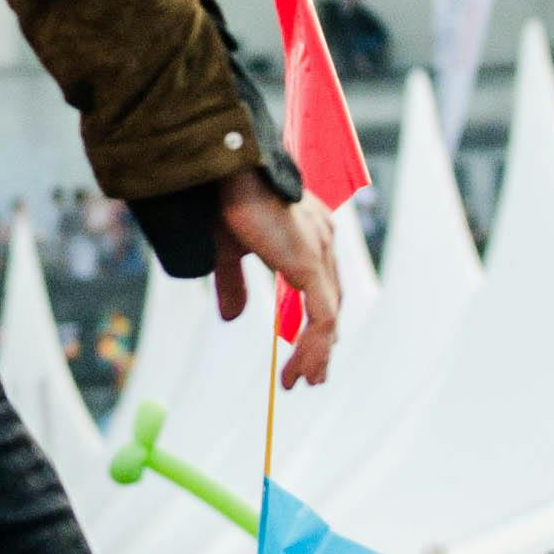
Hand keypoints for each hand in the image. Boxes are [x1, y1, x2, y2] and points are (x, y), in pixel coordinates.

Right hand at [213, 171, 338, 383]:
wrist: (221, 173)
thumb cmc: (221, 200)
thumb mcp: (227, 251)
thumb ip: (234, 284)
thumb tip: (231, 317)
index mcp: (309, 232)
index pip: (321, 285)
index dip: (315, 320)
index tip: (304, 351)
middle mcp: (323, 239)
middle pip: (332, 302)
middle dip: (321, 342)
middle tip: (309, 376)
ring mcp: (320, 249)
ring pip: (329, 314)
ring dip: (317, 352)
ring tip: (303, 380)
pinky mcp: (310, 262)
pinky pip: (321, 316)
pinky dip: (314, 346)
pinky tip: (301, 367)